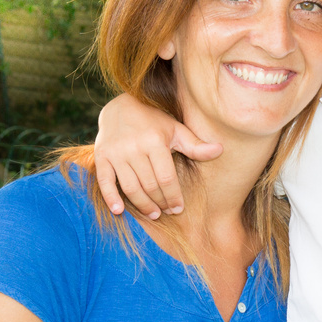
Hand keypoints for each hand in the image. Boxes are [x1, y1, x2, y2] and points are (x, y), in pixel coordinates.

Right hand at [94, 94, 221, 218]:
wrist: (120, 108)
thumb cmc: (154, 122)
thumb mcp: (176, 130)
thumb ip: (195, 144)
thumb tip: (220, 150)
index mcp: (155, 141)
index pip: (166, 178)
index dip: (173, 196)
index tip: (178, 208)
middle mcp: (134, 148)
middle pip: (149, 186)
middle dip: (160, 202)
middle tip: (167, 212)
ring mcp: (115, 153)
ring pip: (130, 187)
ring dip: (142, 205)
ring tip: (153, 213)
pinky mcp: (101, 156)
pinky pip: (105, 181)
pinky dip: (110, 197)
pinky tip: (119, 211)